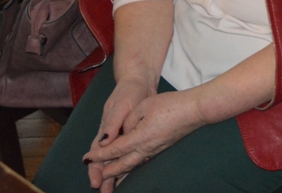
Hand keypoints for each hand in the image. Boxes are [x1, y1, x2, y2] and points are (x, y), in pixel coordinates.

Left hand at [84, 90, 205, 191]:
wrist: (195, 110)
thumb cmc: (170, 105)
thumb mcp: (144, 106)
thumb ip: (129, 120)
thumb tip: (123, 131)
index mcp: (139, 137)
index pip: (115, 149)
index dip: (99, 155)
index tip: (87, 158)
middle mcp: (147, 148)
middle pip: (123, 164)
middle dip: (109, 171)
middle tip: (97, 178)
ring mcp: (156, 149)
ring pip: (134, 164)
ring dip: (121, 172)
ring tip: (111, 177)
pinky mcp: (163, 147)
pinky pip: (142, 160)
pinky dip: (133, 166)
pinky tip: (132, 166)